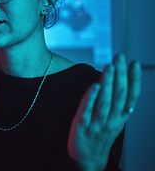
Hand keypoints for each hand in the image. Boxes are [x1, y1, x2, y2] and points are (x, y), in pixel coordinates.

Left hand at [68, 54, 141, 170]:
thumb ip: (117, 103)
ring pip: (105, 102)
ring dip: (108, 83)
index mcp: (121, 117)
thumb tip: (119, 79)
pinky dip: (91, 99)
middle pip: (119, 95)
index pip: (131, 97)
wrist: (87, 159)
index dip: (134, 80)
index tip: (133, 63)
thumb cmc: (100, 134)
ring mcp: (97, 124)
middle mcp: (111, 120)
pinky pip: (87, 111)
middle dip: (120, 75)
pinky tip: (94, 86)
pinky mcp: (81, 127)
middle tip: (119, 57)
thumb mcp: (114, 120)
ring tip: (109, 66)